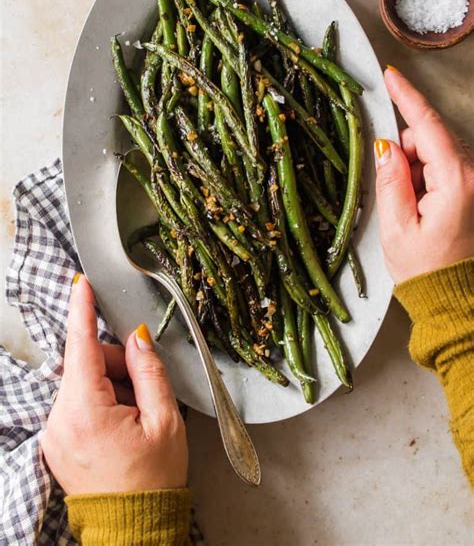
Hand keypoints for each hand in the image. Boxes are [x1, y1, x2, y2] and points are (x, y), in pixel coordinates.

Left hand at [41, 275, 187, 493]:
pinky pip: (78, 403)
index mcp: (85, 412)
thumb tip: (137, 338)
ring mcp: (56, 433)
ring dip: (110, 383)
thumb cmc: (152, 480)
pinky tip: (124, 420)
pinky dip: (101, 400)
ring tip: (137, 412)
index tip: (81, 284)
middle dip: (114, 362)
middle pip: (84, 364)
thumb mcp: (164, 420)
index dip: (81, 310)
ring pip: (82, 383)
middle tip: (144, 385)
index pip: (80, 347)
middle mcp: (61, 421)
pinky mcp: (58, 441)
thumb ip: (149, 371)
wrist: (134, 529)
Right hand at [374, 65, 473, 283]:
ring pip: (439, 151)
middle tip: (396, 186)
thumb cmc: (427, 270)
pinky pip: (447, 167)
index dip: (407, 97)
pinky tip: (422, 205)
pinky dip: (429, 177)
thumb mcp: (397, 227)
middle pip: (433, 137)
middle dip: (407, 150)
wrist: (455, 300)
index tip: (391, 76)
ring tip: (411, 205)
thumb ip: (391, 179)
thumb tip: (386, 146)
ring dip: (418, 166)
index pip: (429, 126)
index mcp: (457, 182)